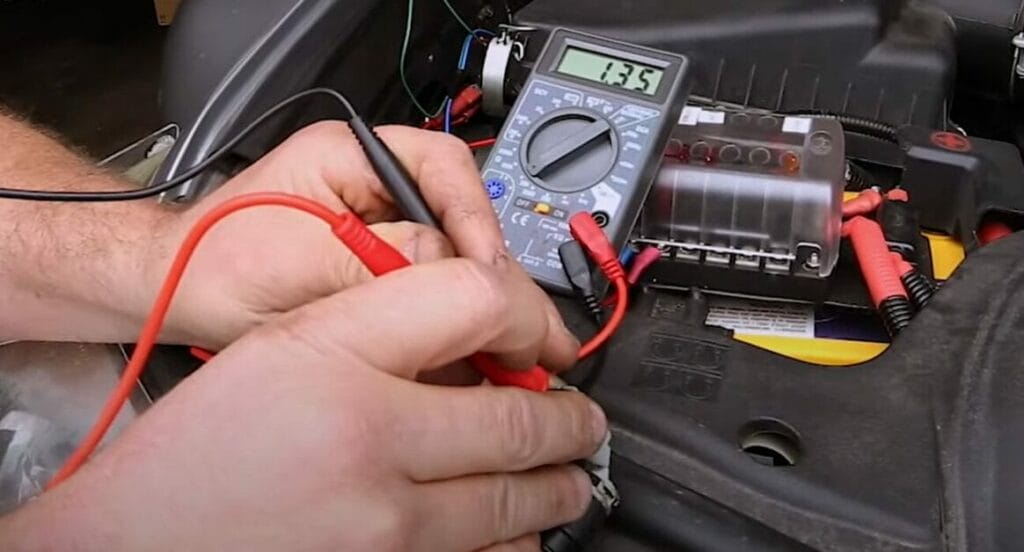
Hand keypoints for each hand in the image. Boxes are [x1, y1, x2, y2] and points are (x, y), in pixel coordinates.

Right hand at [4, 257, 605, 550]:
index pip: (480, 303)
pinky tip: (514, 531)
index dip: (529, 314)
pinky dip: (515, 545)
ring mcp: (386, 531)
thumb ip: (382, 323)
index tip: (542, 337)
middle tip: (584, 421)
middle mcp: (372, 447)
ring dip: (556, 487)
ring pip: (522, 506)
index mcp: (339, 363)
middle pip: (524, 419)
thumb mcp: (280, 347)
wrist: (133, 546)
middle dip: (572, 421)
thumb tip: (480, 333)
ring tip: (565, 477)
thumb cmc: (199, 450)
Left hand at [151, 122, 573, 366]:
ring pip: (455, 261)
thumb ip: (384, 256)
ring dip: (478, 305)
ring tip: (506, 351)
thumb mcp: (303, 260)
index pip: (445, 172)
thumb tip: (460, 268)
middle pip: (464, 218)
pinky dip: (452, 325)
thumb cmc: (216, 264)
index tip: (492, 277)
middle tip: (525, 328)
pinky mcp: (376, 273)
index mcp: (354, 156)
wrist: (175, 297)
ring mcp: (378, 231)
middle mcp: (374, 188)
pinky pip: (431, 293)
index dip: (478, 226)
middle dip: (492, 276)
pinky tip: (469, 359)